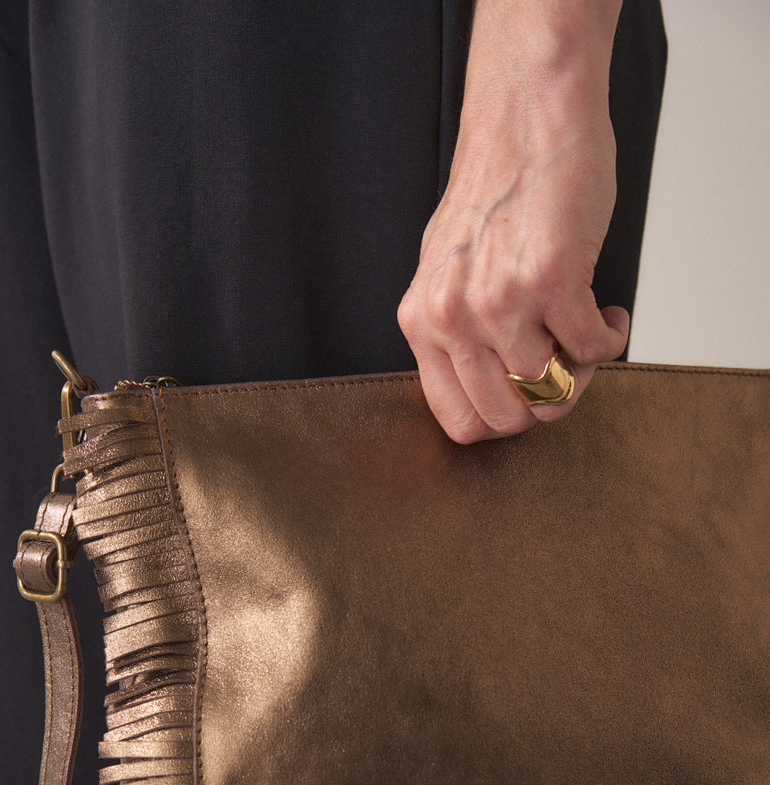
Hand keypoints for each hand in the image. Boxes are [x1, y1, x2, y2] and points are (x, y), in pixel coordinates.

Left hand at [397, 0, 625, 443]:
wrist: (527, 117)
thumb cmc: (498, 191)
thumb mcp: (449, 270)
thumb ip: (459, 331)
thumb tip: (494, 388)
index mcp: (422, 321)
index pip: (457, 421)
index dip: (504, 419)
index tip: (527, 394)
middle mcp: (452, 317)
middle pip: (508, 417)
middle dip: (546, 402)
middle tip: (564, 365)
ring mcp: (499, 302)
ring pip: (553, 390)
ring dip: (583, 368)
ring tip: (586, 326)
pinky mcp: (551, 280)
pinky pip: (592, 349)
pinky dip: (610, 338)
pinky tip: (606, 309)